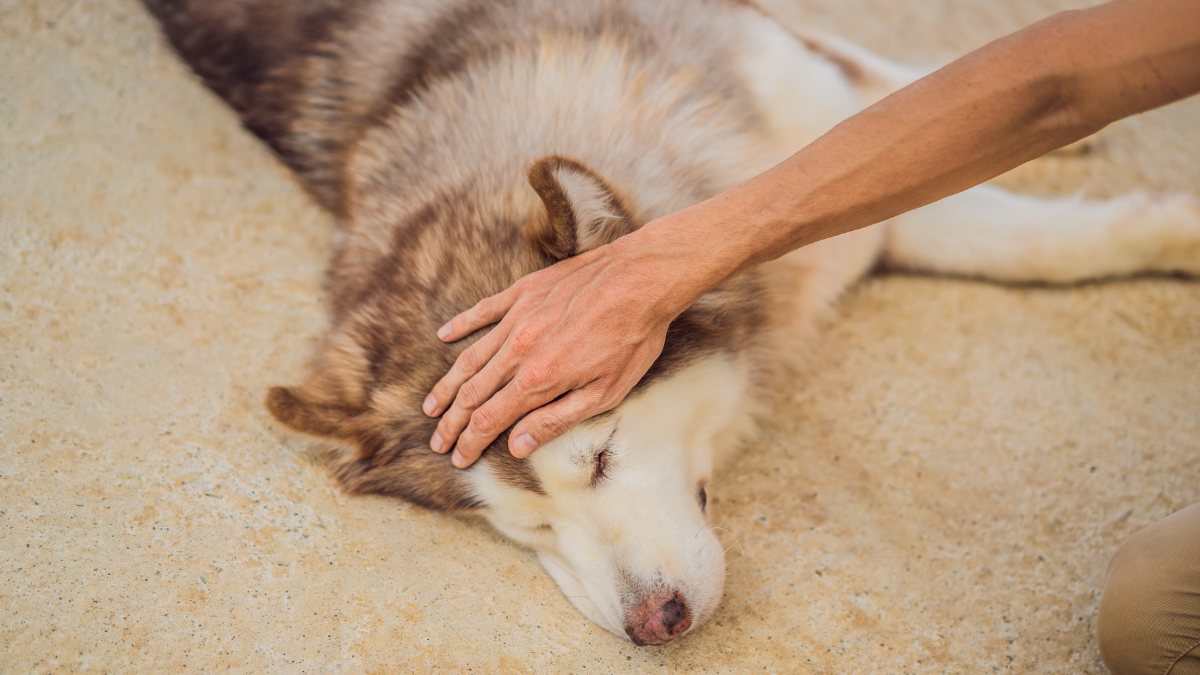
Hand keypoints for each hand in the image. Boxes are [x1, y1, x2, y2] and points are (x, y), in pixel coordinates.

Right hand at [423, 234, 690, 467]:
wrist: (642, 279)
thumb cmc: (632, 340)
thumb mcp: (604, 393)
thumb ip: (556, 419)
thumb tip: (518, 444)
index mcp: (538, 379)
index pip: (489, 419)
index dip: (470, 442)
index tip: (457, 458)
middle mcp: (519, 349)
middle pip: (472, 393)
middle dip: (452, 422)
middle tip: (436, 441)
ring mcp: (518, 318)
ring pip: (471, 357)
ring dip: (448, 385)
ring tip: (432, 406)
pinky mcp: (524, 292)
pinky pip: (483, 311)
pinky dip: (461, 325)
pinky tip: (444, 336)